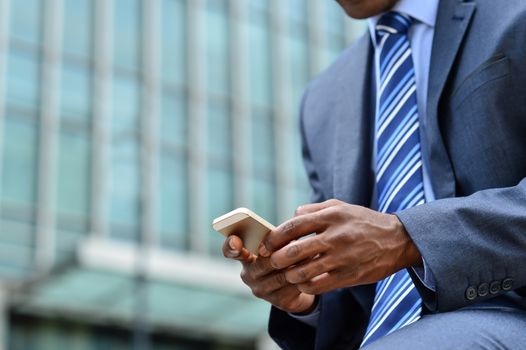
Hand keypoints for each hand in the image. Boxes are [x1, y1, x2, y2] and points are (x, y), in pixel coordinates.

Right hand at [222, 235, 315, 312]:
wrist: (296, 285)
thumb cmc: (284, 255)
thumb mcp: (277, 244)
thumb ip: (275, 238)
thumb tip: (289, 227)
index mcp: (244, 256)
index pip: (229, 250)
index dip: (231, 246)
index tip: (236, 241)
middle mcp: (248, 275)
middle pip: (264, 262)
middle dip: (283, 252)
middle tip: (298, 241)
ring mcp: (261, 290)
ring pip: (282, 274)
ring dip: (299, 263)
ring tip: (313, 252)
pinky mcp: (278, 302)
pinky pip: (293, 287)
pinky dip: (305, 276)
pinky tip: (315, 268)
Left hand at [258, 199, 421, 294]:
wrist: (397, 240)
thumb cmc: (363, 221)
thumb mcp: (340, 206)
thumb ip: (314, 209)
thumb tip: (291, 216)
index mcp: (331, 216)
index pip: (293, 226)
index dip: (274, 237)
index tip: (265, 245)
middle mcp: (335, 236)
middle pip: (294, 251)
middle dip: (276, 259)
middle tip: (270, 263)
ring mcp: (342, 258)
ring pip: (303, 272)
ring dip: (289, 275)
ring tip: (286, 274)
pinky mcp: (349, 276)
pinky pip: (318, 285)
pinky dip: (306, 286)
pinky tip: (304, 283)